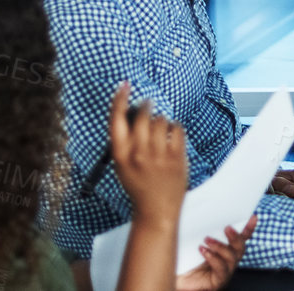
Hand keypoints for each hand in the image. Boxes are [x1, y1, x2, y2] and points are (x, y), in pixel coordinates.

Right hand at [107, 81, 188, 223]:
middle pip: (142, 115)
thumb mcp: (122, 165)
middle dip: (146, 105)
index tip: (124, 85)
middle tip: (148, 104)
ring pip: (161, 120)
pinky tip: (172, 136)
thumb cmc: (138, 184)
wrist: (156, 210)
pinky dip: (175, 128)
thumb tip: (132, 111)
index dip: (119, 99)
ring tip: (160, 131)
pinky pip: (177, 128)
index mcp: (121, 155)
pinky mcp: (177, 157)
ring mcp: (159, 155)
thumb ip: (125, 141)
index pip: (116, 120)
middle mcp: (138, 153)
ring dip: (161, 120)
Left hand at [176, 217, 255, 290]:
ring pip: (232, 257)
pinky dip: (214, 258)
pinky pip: (222, 269)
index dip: (249, 228)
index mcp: (226, 250)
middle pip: (240, 248)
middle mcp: (228, 261)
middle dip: (236, 237)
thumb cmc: (183, 261)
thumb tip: (204, 214)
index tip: (253, 216)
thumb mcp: (193, 243)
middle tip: (227, 227)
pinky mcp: (218, 281)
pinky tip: (203, 251)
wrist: (174, 279)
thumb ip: (202, 232)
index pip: (241, 238)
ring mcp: (225, 272)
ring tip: (207, 239)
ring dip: (221, 246)